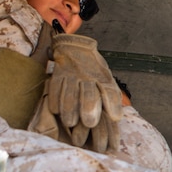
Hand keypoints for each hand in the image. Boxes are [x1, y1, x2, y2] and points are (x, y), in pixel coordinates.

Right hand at [47, 34, 123, 151]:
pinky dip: (54, 99)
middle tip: (90, 123)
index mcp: (103, 79)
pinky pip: (55, 87)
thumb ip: (111, 98)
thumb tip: (116, 118)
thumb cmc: (93, 71)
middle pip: (90, 94)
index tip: (115, 118)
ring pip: (70, 93)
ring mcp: (72, 75)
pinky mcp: (58, 74)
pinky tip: (55, 110)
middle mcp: (89, 77)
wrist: (75, 47)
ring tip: (70, 123)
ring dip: (70, 108)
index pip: (110, 92)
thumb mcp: (106, 80)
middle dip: (89, 109)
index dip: (113, 105)